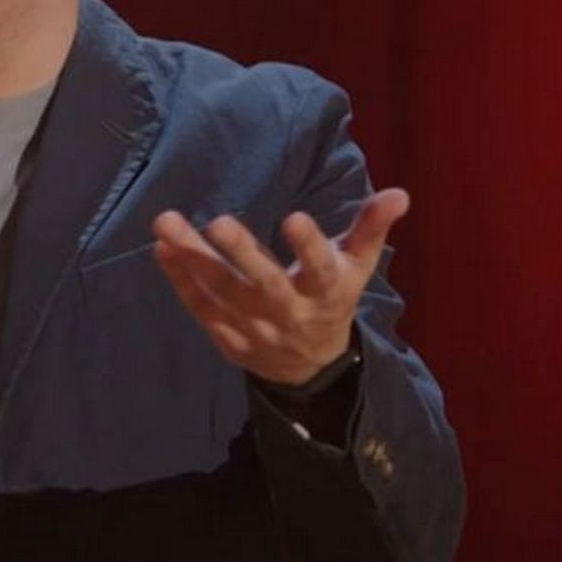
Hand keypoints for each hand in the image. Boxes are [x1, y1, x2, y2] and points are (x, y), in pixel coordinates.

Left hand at [149, 189, 410, 385]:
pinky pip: (201, 308)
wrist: (310, 367)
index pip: (319, 268)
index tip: (294, 218)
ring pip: (221, 293)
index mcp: (325, 290)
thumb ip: (371, 229)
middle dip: (242, 253)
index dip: (309, 246)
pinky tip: (162, 247)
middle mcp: (289, 311)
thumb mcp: (356, 267)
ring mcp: (255, 328)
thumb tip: (399, 193)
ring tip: (166, 223)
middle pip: (264, 283)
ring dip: (192, 258)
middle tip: (219, 221)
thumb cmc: (331, 298)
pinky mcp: (228, 339)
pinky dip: (180, 280)